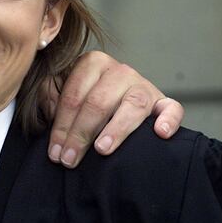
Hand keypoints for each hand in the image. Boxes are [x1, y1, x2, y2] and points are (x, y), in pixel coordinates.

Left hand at [41, 51, 183, 167]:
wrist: (111, 103)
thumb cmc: (82, 100)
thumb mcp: (59, 91)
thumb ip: (49, 94)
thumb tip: (49, 110)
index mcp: (92, 63)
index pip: (73, 96)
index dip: (62, 125)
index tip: (55, 152)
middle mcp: (120, 71)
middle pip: (99, 102)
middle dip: (81, 133)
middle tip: (70, 159)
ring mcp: (143, 86)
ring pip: (132, 104)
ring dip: (116, 128)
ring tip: (102, 149)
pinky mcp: (163, 102)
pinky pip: (172, 108)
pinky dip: (168, 119)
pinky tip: (159, 133)